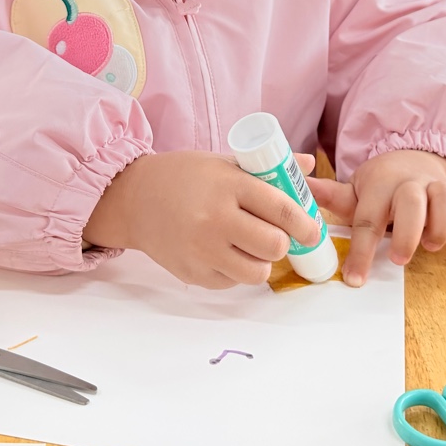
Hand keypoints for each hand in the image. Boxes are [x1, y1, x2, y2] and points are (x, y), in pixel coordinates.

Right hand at [84, 151, 322, 288]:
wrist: (133, 199)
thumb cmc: (183, 177)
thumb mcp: (223, 162)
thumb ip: (267, 168)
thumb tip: (310, 167)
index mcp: (228, 185)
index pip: (281, 210)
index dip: (305, 224)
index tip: (312, 230)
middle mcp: (215, 218)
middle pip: (274, 245)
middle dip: (283, 243)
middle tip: (277, 236)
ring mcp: (202, 249)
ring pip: (257, 272)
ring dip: (261, 261)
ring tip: (252, 247)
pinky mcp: (192, 273)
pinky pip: (232, 282)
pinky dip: (236, 271)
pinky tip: (225, 253)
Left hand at [307, 150, 445, 287]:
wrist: (416, 161)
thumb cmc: (382, 187)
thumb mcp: (357, 190)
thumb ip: (331, 195)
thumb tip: (300, 189)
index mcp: (380, 185)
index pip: (367, 218)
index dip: (361, 251)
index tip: (354, 280)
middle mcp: (411, 184)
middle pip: (411, 203)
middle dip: (406, 233)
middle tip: (398, 260)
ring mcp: (439, 190)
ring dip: (441, 227)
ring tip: (430, 247)